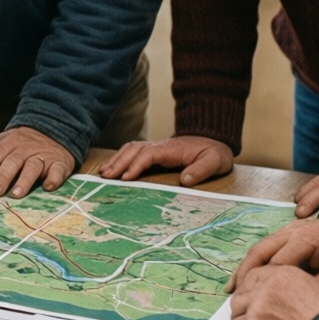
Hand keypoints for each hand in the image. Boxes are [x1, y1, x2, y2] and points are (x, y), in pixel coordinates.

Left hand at [0, 127, 73, 197]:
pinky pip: (57, 170)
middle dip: (1, 178)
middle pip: (11, 163)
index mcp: (6, 146)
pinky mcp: (59, 162)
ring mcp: (41, 156)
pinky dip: (54, 177)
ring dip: (25, 180)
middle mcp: (23, 151)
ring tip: (17, 194)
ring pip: (32, 167)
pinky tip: (49, 186)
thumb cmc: (19, 142)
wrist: (53, 127)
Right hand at [96, 134, 233, 186]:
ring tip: (103, 172)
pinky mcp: (154, 151)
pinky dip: (120, 157)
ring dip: (116, 159)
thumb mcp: (215, 161)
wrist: (214, 139)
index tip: (126, 178)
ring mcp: (156, 147)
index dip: (136, 165)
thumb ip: (201, 170)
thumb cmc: (214, 152)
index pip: (149, 154)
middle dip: (119, 162)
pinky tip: (112, 166)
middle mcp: (160, 145)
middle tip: (105, 176)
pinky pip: (133, 151)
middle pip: (134, 150)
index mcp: (172, 149)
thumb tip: (185, 180)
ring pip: (131, 149)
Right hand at [226, 215, 318, 295]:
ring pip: (258, 248)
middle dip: (245, 273)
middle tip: (234, 294)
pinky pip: (264, 246)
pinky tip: (245, 276)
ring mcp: (286, 230)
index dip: (265, 282)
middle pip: (260, 252)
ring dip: (244, 267)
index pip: (278, 263)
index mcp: (305, 240)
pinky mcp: (285, 233)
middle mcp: (290, 232)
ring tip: (232, 288)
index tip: (256, 301)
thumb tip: (301, 304)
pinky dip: (252, 262)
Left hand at [229, 265, 318, 319]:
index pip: (254, 276)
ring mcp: (257, 306)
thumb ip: (289, 290)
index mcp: (283, 273)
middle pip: (241, 293)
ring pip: (236, 312)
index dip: (252, 292)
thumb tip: (274, 300)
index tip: (254, 303)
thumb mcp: (314, 291)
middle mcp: (267, 285)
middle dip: (245, 308)